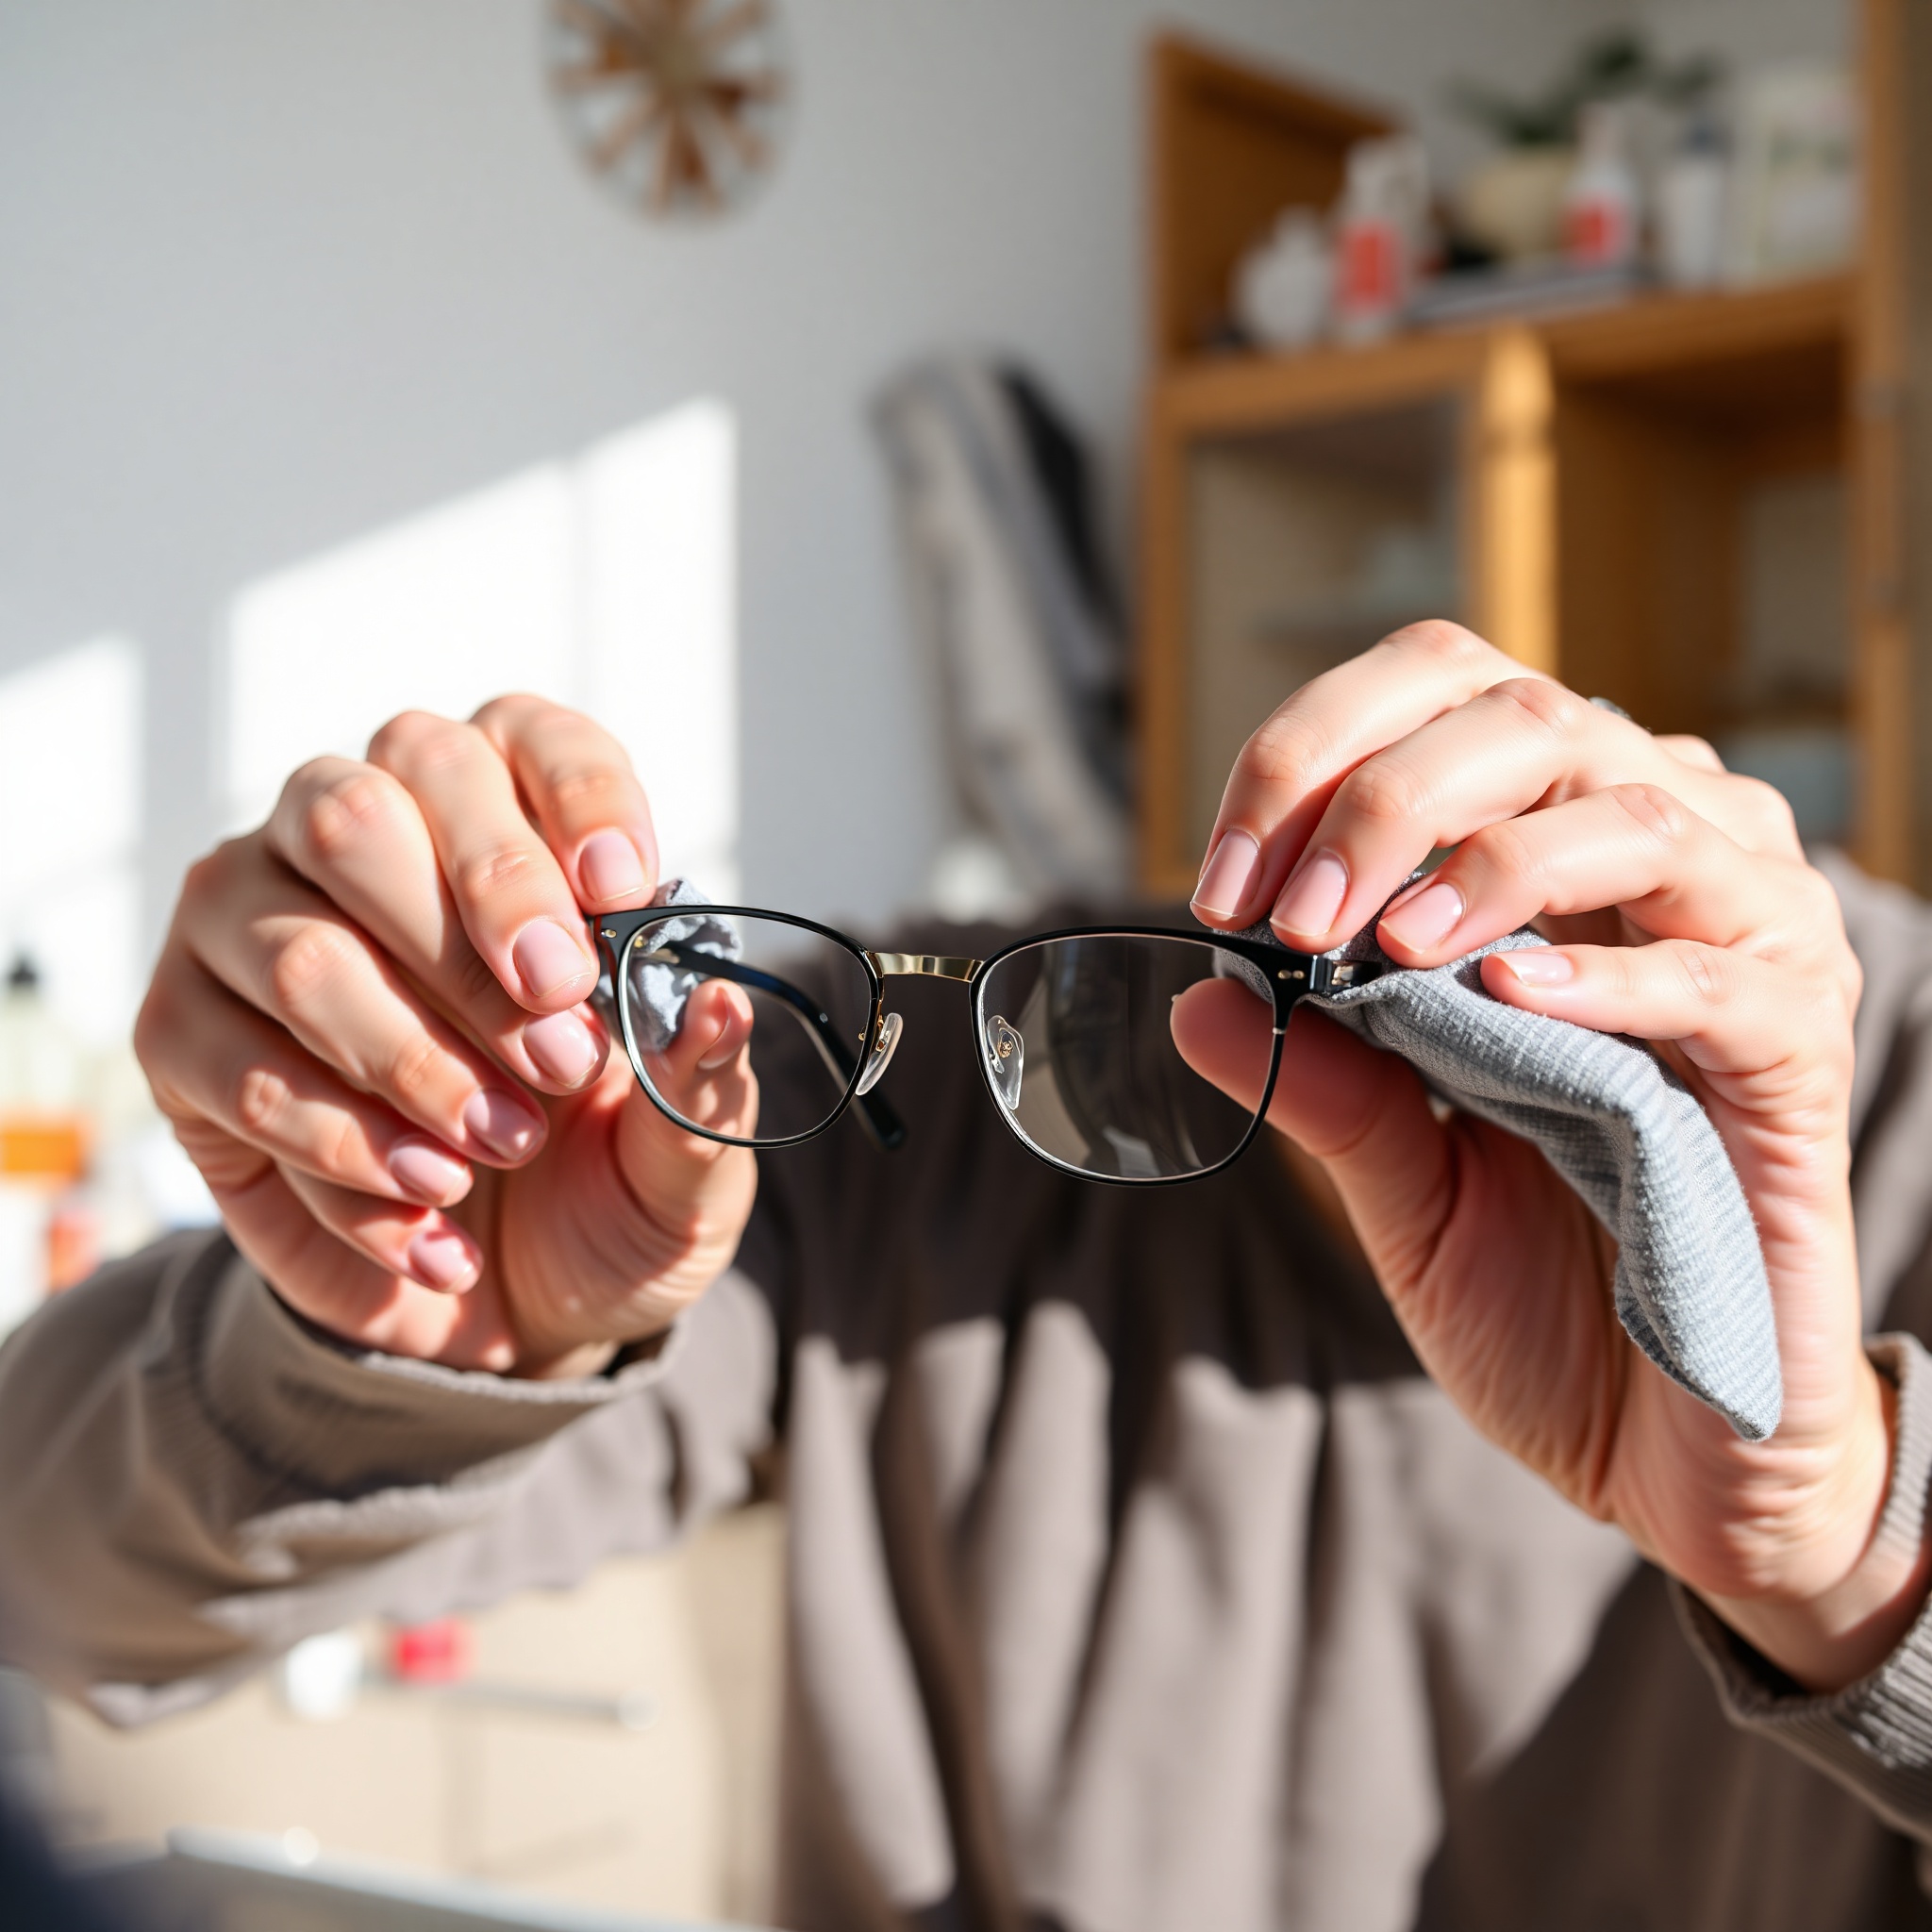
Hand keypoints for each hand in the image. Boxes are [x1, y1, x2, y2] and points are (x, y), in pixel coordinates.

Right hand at [136, 698, 757, 1378]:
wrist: (514, 1302)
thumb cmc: (603, 1182)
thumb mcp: (683, 1156)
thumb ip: (702, 1082)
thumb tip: (717, 1003)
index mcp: (505, 821)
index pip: (524, 741)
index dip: (573, 801)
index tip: (621, 892)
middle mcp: (354, 834)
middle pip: (364, 809)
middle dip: (478, 929)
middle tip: (564, 1050)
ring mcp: (246, 925)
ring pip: (304, 953)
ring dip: (420, 1067)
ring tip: (503, 1146)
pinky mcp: (182, 1033)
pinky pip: (249, 1078)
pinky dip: (353, 1157)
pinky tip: (431, 1205)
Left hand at [1173, 622, 1924, 1692]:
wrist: (1664, 1439)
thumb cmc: (1540, 1288)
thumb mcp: (1404, 1183)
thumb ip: (1328, 1086)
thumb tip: (1198, 998)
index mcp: (1552, 864)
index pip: (1446, 700)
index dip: (1318, 754)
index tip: (1219, 884)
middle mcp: (1661, 869)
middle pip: (1533, 719)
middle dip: (1385, 797)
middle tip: (1286, 915)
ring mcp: (1749, 949)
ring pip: (1638, 812)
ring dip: (1492, 861)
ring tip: (1390, 944)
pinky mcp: (1801, 1056)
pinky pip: (1721, 974)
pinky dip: (1608, 975)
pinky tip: (1510, 1001)